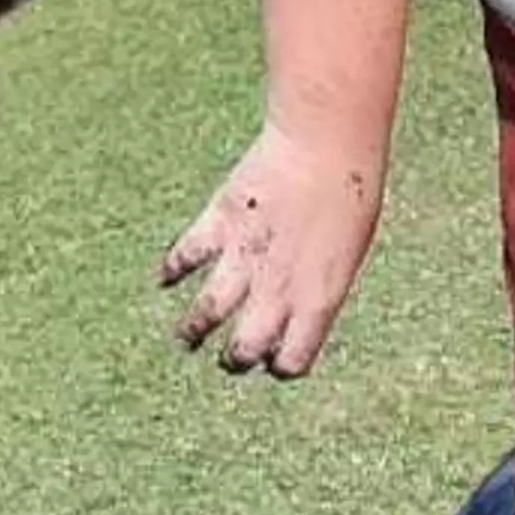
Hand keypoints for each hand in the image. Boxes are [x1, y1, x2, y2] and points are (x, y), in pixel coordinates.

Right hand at [158, 123, 384, 376]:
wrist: (326, 146)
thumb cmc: (350, 196)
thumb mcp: (346, 254)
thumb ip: (317, 287)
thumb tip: (296, 309)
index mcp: (317, 302)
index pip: (291, 361)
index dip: (280, 368)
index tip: (273, 364)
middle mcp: (278, 288)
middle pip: (245, 347)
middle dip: (234, 360)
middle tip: (229, 362)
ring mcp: (245, 256)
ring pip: (209, 310)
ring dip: (193, 330)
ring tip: (185, 340)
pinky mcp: (221, 221)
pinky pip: (187, 254)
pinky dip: (172, 269)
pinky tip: (164, 279)